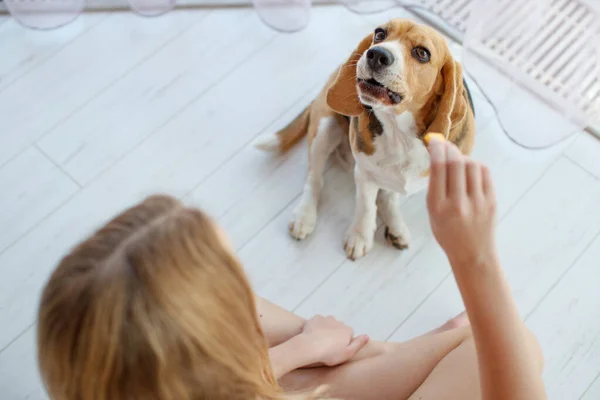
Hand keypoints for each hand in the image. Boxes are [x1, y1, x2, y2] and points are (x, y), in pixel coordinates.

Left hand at [300, 315, 368, 366]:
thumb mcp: (348, 353)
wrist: (310, 346)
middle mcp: (338, 321)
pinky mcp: (316, 318)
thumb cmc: (329, 353)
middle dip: (335, 334)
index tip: (337, 349)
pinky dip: (317, 326)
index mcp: (347, 330)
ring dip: (326, 329)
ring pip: (329, 323)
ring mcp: (326, 318)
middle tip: (328, 346)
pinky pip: (318, 321)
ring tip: (320, 340)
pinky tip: (313, 334)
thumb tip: (367, 336)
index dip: (344, 342)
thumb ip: (358, 344)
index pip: (349, 334)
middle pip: (339, 327)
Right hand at [426, 137, 497, 265]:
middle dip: (449, 149)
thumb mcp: (432, 214)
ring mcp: (477, 202)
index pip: (438, 169)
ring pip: (471, 165)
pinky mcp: (491, 201)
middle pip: (455, 163)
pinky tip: (470, 169)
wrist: (472, 254)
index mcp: (438, 207)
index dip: (436, 150)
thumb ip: (435, 188)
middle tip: (445, 145)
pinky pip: (484, 173)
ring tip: (458, 162)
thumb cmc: (447, 233)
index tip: (434, 141)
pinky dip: (476, 166)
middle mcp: (457, 203)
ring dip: (463, 158)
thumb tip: (440, 158)